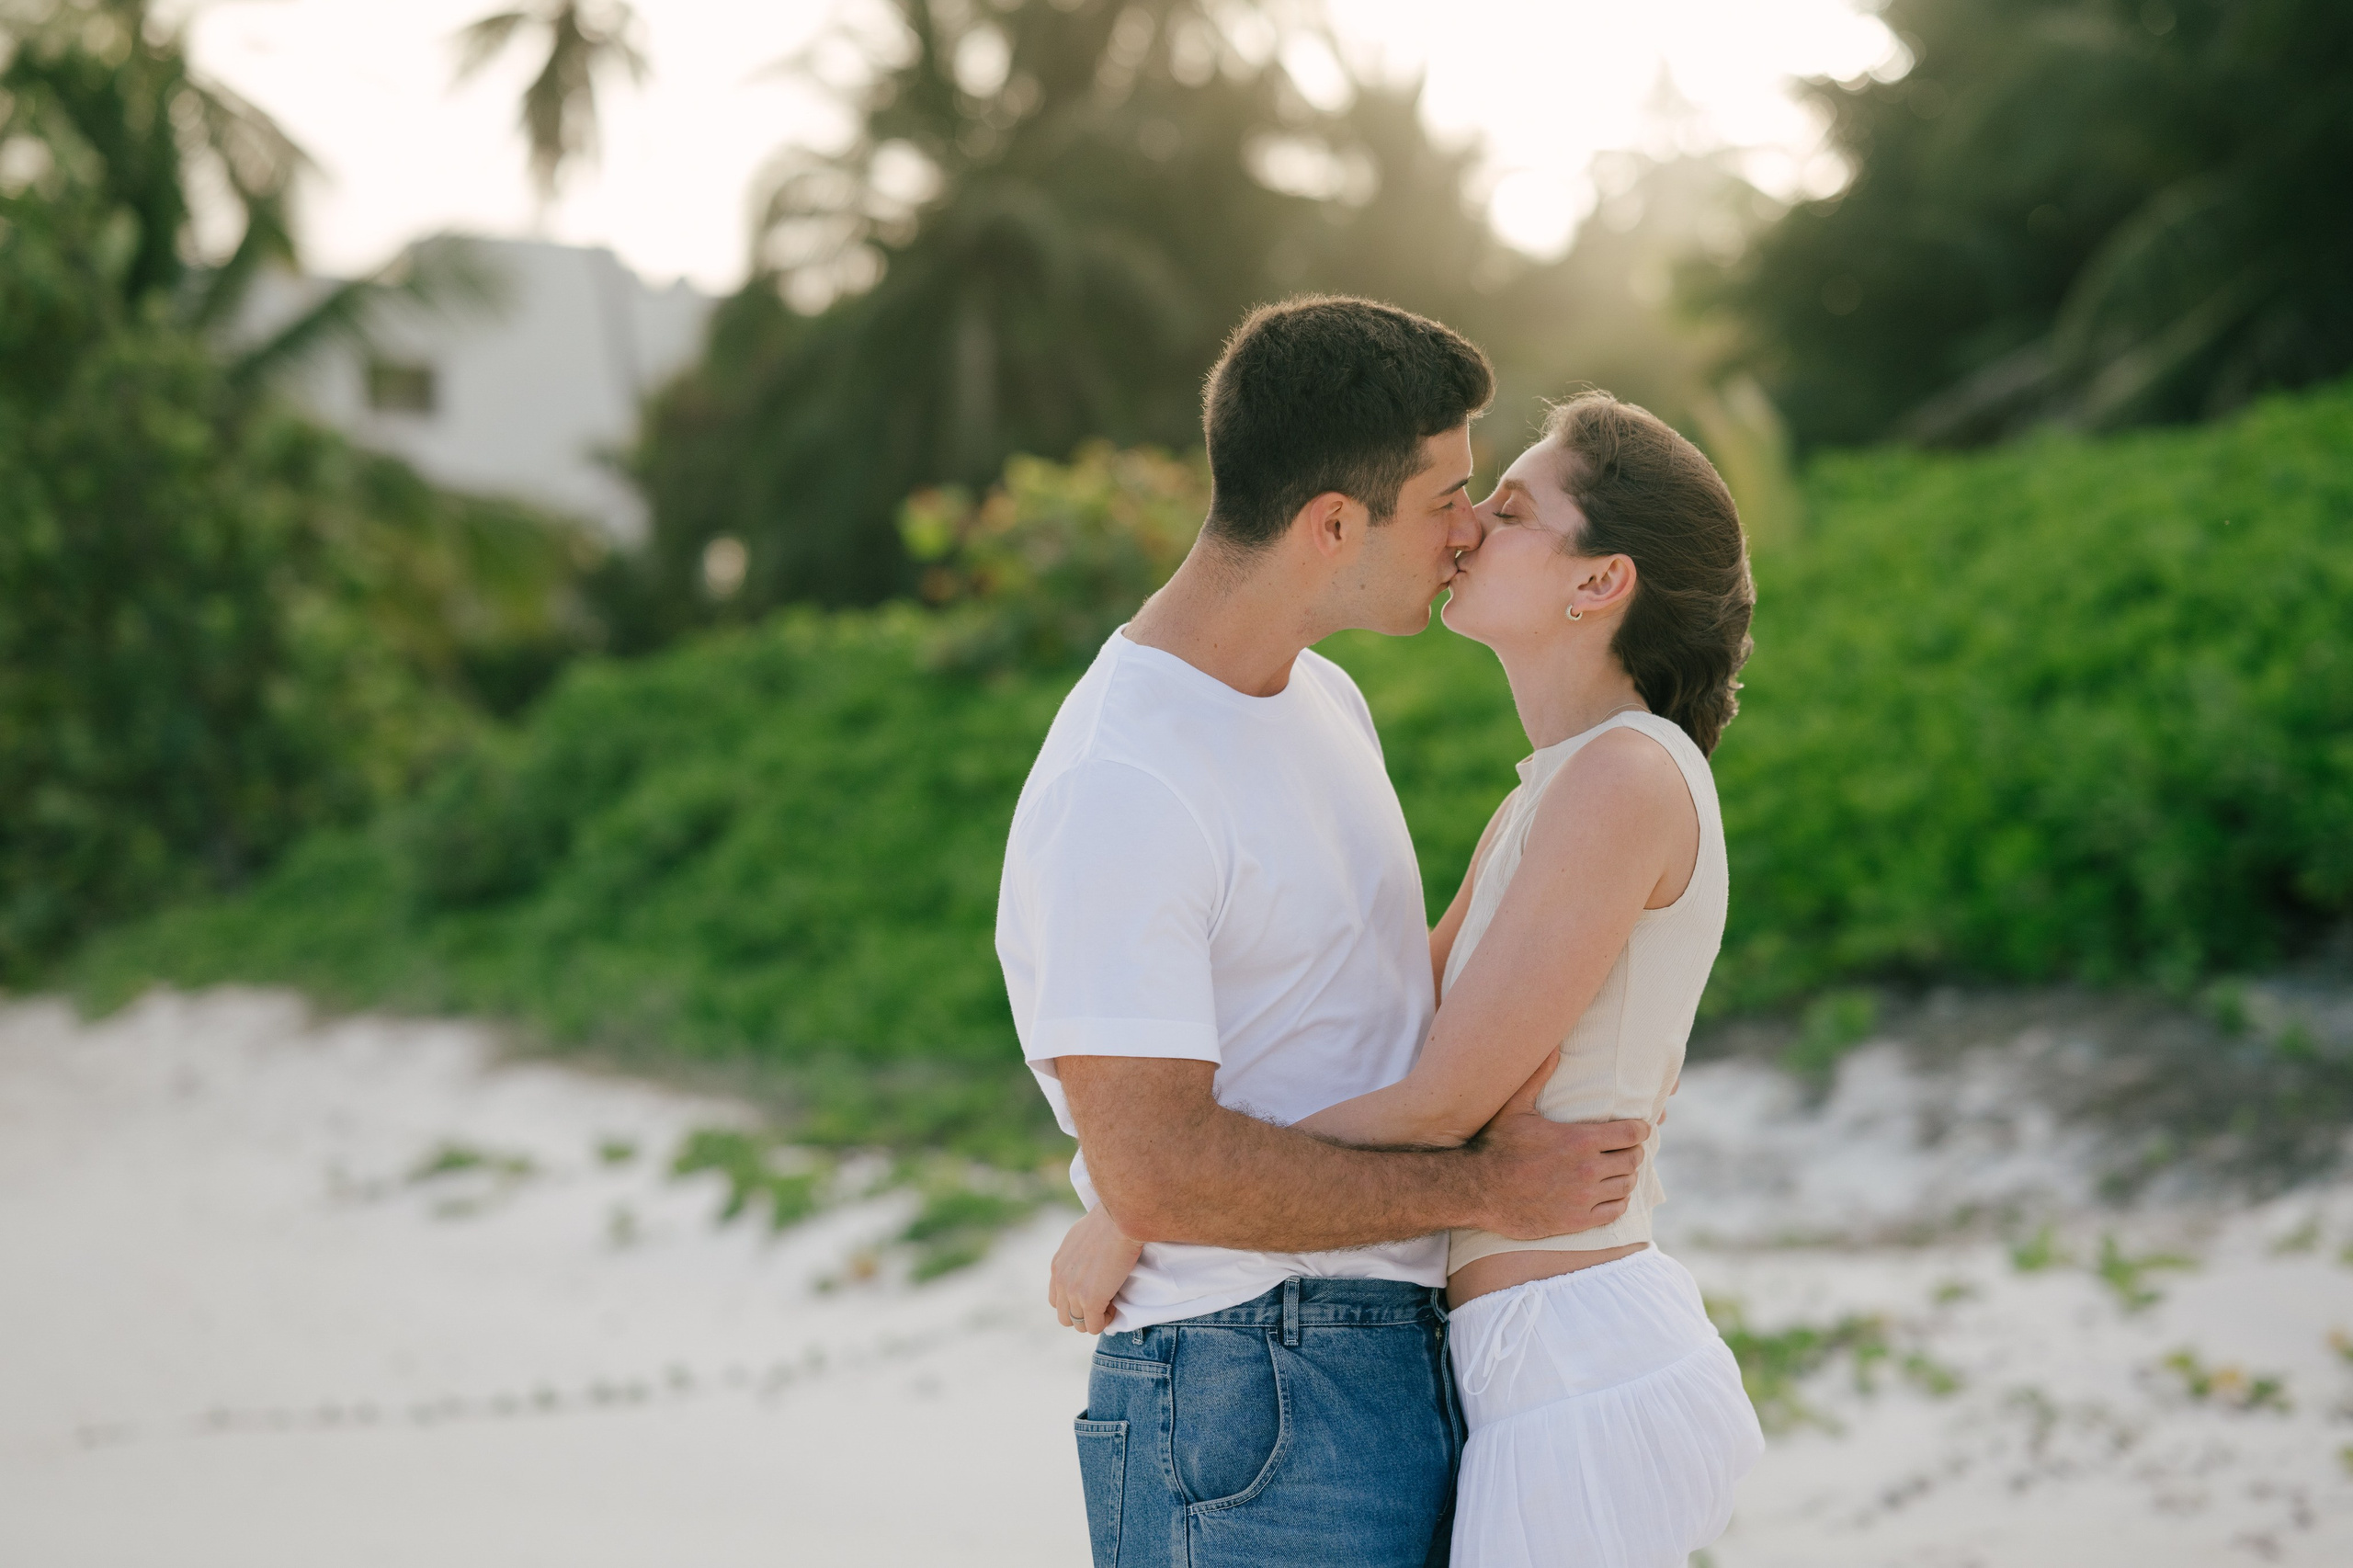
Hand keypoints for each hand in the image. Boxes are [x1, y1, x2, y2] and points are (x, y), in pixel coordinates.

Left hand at [1047, 1204, 1144, 1334]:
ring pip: (1079, 1324)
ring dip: (1095, 1319)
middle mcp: (1061, 1281)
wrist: (1119, 1220)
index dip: (1075, 1302)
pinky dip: (1106, 1321)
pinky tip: (1116, 1305)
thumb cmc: (1108, 1222)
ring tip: (1110, 1303)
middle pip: (1065, 1317)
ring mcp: (1073, 1292)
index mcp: (1057, 1266)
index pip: (1056, 1300)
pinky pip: (1094, 1327)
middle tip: (1103, 1302)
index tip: (1094, 1293)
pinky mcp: (1091, 1300)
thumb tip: (1086, 1258)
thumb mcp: (1080, 1236)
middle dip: (1083, 1315)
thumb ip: (1076, 1253)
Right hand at [1465, 1051, 1650, 1239]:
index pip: (1632, 1133)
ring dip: (1625, 1176)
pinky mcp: (1577, 1220)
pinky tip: (1607, 1194)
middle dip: (1632, 1151)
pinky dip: (1617, 1201)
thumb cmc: (1495, 1146)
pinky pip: (1615, 1211)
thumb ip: (1537, 1077)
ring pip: (1626, 1185)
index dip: (1640, 1129)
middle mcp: (1588, 1169)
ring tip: (1616, 1170)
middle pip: (1633, 1159)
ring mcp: (1584, 1197)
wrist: (1477, 1191)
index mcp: (1580, 1139)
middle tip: (1624, 1149)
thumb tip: (1552, 1047)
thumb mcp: (1514, 1107)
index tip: (1638, 1128)